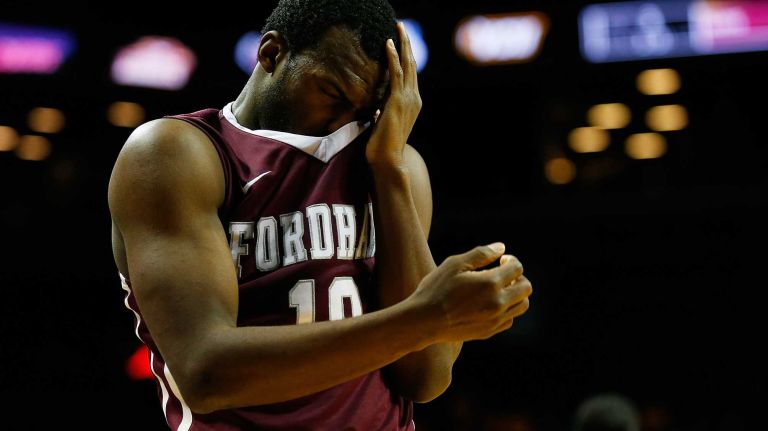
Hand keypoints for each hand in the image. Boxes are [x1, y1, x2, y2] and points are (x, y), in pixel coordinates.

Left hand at [366, 22, 421, 168]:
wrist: (388, 158)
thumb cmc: (383, 145)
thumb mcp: (384, 124)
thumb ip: (384, 113)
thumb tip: (377, 109)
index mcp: (412, 103)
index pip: (411, 74)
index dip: (406, 56)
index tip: (400, 41)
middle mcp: (414, 98)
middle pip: (413, 64)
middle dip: (407, 43)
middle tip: (401, 26)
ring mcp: (408, 98)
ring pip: (408, 64)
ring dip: (402, 44)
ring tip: (398, 26)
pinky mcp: (398, 100)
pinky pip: (397, 73)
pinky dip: (393, 57)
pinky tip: (388, 43)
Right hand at [407, 243, 532, 342]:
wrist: (424, 321)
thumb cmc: (436, 289)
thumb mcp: (455, 264)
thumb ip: (481, 254)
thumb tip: (501, 248)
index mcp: (491, 283)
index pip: (517, 268)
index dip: (510, 260)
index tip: (500, 260)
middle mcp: (498, 303)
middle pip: (526, 287)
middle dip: (518, 277)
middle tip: (502, 273)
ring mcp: (495, 320)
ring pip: (522, 305)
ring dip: (516, 294)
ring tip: (499, 289)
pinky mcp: (489, 332)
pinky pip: (509, 319)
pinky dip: (507, 309)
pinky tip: (491, 303)